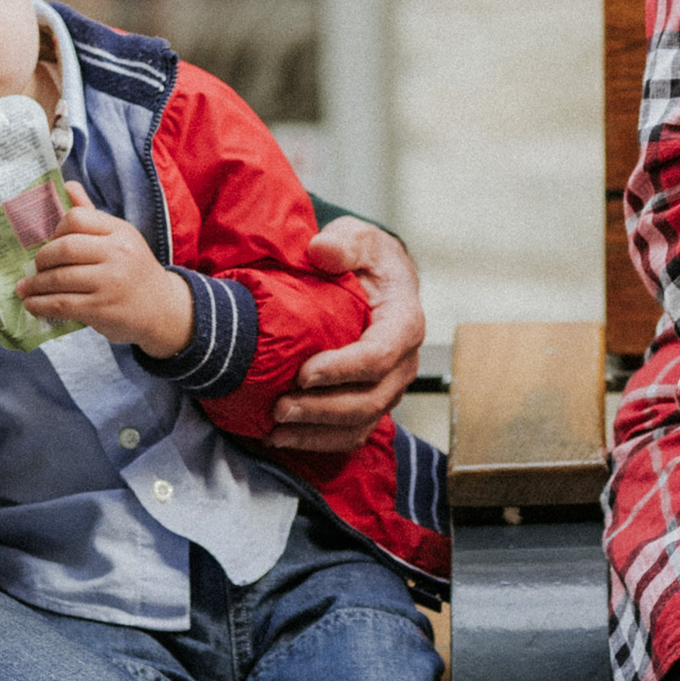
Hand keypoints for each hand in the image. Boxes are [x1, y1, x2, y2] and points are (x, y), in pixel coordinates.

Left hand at [20, 185, 193, 358]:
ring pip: (59, 278)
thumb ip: (91, 215)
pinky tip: (32, 304)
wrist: (161, 308)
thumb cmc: (132, 270)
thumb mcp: (120, 239)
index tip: (52, 243)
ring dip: (35, 284)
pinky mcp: (102, 309)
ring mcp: (110, 282)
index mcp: (120, 231)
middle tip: (36, 268)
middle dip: (42, 259)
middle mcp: (118, 253)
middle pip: (65, 248)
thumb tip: (67, 185)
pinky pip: (62, 304)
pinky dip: (40, 304)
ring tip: (25, 288)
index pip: (77, 218)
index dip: (56, 230)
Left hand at [271, 217, 425, 450]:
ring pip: (360, 425)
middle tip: (279, 407)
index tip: (304, 373)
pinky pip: (350, 434)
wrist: (374, 277)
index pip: (381, 355)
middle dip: (323, 410)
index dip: (343, 370)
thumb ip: (343, 243)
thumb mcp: (357, 239)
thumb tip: (322, 252)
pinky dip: (316, 441)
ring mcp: (388, 387)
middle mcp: (403, 362)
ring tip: (274, 430)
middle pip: (370, 399)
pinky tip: (280, 437)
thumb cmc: (364, 259)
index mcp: (405, 322)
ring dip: (316, 433)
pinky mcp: (369, 403)